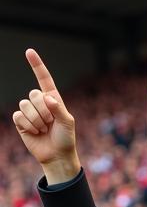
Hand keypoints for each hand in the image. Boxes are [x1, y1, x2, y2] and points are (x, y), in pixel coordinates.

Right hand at [12, 49, 81, 183]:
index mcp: (53, 99)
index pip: (44, 79)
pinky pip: (19, 116)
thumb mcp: (68, 123)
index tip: (29, 51)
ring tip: (43, 129)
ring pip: (25, 105)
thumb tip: (47, 98)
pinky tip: (34, 132)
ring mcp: (29, 111)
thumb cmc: (66, 138)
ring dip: (36, 120)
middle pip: (34, 94)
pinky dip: (28, 125)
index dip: (36, 65)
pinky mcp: (21, 121)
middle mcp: (40, 103)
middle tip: (51, 123)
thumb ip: (59, 109)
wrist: (57, 155)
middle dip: (43, 110)